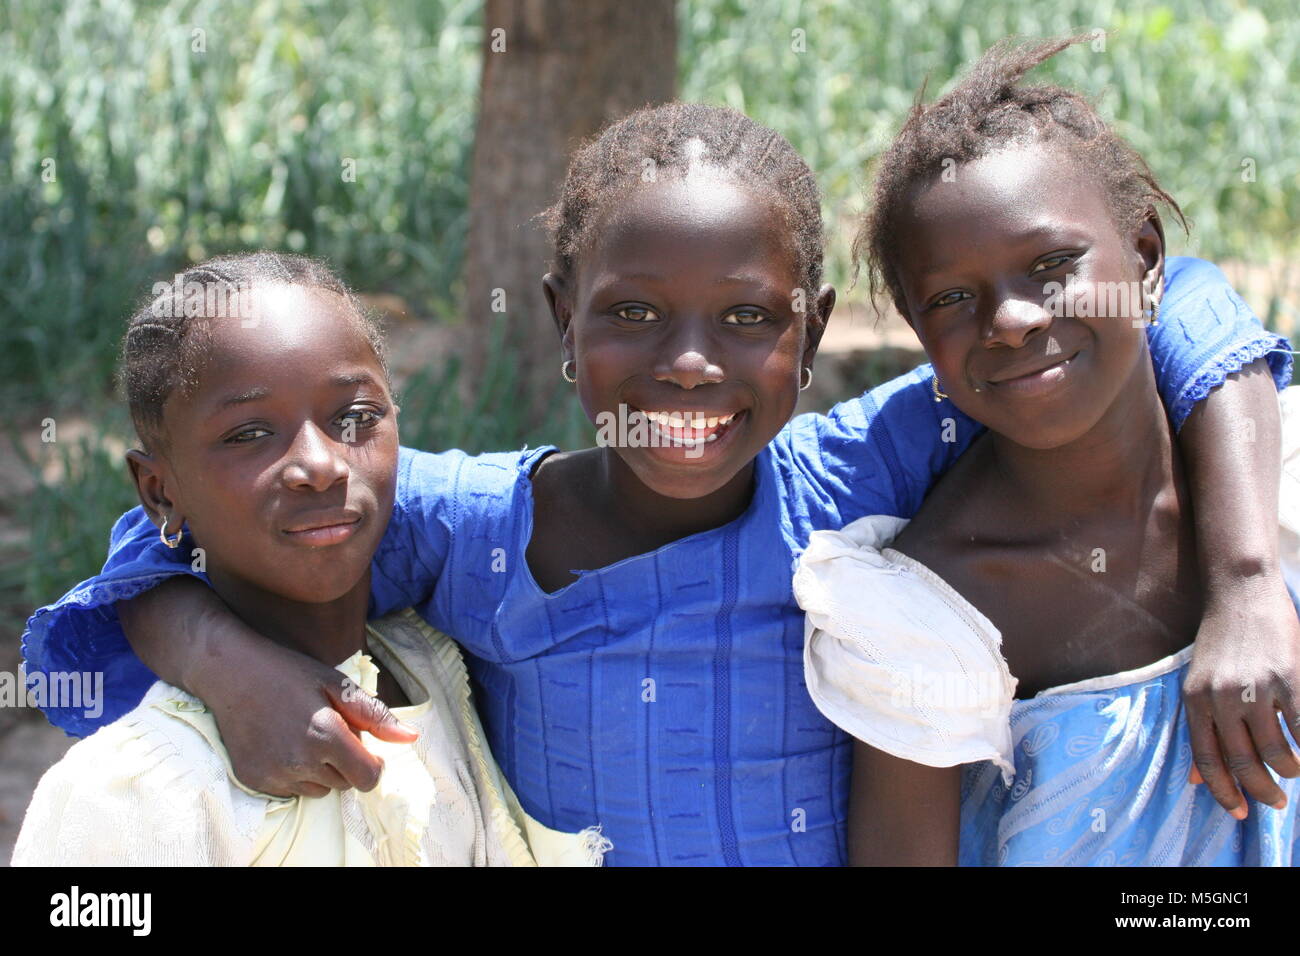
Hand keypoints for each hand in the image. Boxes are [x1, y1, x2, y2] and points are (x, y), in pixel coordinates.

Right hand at [202, 639, 419, 798]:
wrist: (230, 672)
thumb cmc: (288, 672)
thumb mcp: (336, 684)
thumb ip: (375, 715)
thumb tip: (411, 738)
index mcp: (326, 736)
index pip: (368, 778)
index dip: (372, 764)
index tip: (363, 747)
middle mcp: (300, 762)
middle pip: (344, 784)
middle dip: (346, 763)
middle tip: (328, 730)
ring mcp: (274, 774)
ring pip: (318, 790)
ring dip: (321, 771)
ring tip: (304, 736)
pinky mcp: (254, 780)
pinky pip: (289, 790)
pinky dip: (294, 775)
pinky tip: (282, 744)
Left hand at [1184, 574, 1299, 816]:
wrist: (1240, 592)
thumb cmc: (1220, 641)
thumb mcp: (1198, 683)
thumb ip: (1199, 730)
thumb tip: (1193, 780)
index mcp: (1194, 700)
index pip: (1206, 761)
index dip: (1224, 793)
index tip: (1239, 813)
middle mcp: (1220, 697)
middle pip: (1242, 763)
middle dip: (1260, 791)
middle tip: (1275, 804)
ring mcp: (1254, 688)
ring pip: (1275, 751)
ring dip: (1287, 770)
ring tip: (1292, 771)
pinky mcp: (1287, 677)